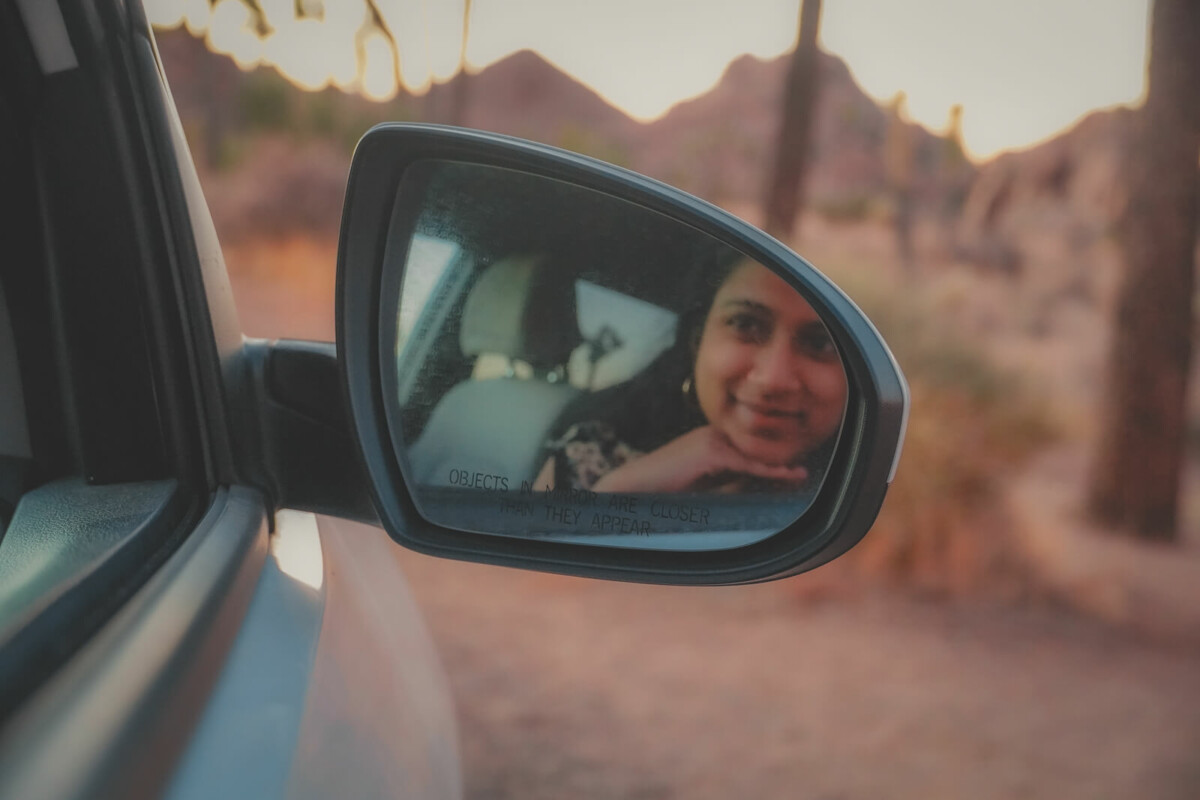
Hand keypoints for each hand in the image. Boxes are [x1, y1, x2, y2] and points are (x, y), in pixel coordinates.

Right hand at [591, 426, 807, 493]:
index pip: (746, 448)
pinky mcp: (710, 451)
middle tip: (801, 474)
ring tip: (799, 475)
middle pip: (753, 447)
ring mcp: (711, 439)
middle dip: (777, 460)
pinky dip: (766, 471)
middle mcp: (712, 433)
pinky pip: (745, 463)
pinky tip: (784, 476)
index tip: (790, 471)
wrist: (632, 486)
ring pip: (752, 453)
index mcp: (709, 439)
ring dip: (777, 466)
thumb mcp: (699, 484)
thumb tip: (748, 489)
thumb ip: (723, 481)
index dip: (768, 460)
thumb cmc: (661, 489)